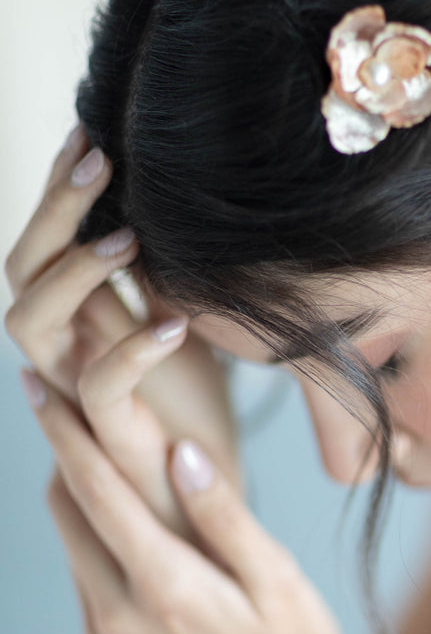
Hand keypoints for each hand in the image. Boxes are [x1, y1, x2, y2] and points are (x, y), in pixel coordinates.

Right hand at [4, 122, 242, 537]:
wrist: (206, 501)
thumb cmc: (197, 412)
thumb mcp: (180, 326)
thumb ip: (158, 278)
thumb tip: (166, 204)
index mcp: (75, 321)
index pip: (44, 244)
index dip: (59, 190)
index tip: (94, 132)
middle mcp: (62, 352)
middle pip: (20, 271)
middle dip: (55, 208)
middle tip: (100, 155)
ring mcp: (77, 395)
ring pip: (30, 323)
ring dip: (74, 270)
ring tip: (128, 234)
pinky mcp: (115, 438)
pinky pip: (98, 387)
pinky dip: (131, 350)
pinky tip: (175, 322)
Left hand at [18, 364, 368, 633]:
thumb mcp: (277, 579)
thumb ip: (224, 515)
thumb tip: (180, 451)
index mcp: (167, 589)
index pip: (97, 493)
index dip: (65, 433)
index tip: (40, 385)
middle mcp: (119, 617)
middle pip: (66, 510)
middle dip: (61, 448)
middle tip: (65, 390)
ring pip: (70, 540)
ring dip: (75, 487)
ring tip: (94, 436)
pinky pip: (84, 572)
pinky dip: (92, 530)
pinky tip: (123, 506)